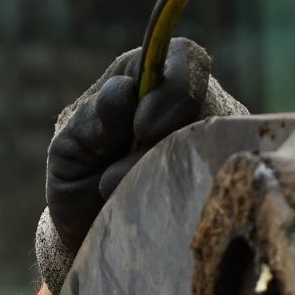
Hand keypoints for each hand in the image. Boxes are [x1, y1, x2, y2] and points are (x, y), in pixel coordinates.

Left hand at [35, 36, 245, 293]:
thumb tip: (124, 92)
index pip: (185, 58)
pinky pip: (221, 183)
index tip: (141, 128)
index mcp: (149, 79)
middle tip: (116, 178)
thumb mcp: (70, 151)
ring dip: (164, 178)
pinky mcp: (225, 181)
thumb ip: (91, 120)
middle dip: (163, 146)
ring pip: (214, 149)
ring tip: (121, 199)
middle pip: (208, 106)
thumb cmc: (79, 182)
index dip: (173, 88)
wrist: (91, 236)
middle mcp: (196, 105)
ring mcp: (216, 143)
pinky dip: (183, 199)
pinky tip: (152, 211)